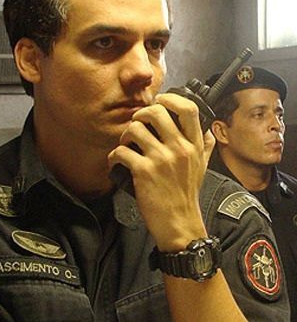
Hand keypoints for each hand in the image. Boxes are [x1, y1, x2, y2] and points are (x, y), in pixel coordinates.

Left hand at [108, 93, 214, 251]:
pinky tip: (117, 163)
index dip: (170, 98)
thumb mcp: (203, 167)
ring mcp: (161, 159)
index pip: (188, 108)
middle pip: (156, 112)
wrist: (179, 223)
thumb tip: (207, 128)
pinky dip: (114, 156)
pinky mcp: (143, 171)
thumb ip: (205, 145)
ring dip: (125, 136)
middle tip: (137, 123)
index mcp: (194, 145)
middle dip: (140, 114)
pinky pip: (121, 152)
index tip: (159, 100)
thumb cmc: (186, 194)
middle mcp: (179, 149)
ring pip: (134, 129)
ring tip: (126, 145)